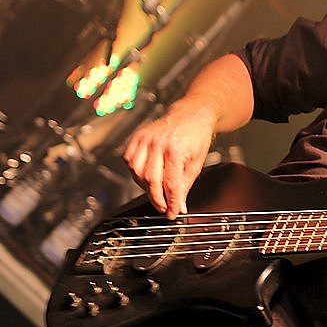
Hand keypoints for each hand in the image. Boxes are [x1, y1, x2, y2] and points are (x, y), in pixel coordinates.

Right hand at [123, 101, 214, 217]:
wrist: (192, 113)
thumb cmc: (197, 135)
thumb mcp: (197, 162)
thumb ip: (186, 185)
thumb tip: (180, 206)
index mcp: (176, 149)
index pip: (170, 183)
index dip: (171, 202)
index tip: (172, 213)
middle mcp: (158, 143)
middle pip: (151, 180)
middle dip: (157, 199)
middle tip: (164, 208)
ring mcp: (146, 139)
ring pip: (137, 172)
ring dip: (145, 187)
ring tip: (156, 191)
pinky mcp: (137, 137)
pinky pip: (129, 161)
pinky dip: (135, 172)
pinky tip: (146, 176)